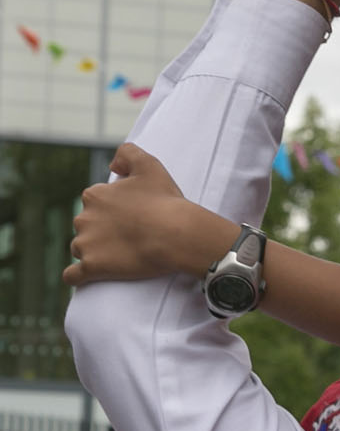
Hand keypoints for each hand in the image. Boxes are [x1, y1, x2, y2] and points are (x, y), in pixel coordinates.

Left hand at [64, 144, 193, 286]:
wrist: (176, 233)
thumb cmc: (165, 200)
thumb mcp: (149, 165)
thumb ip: (127, 153)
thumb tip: (113, 165)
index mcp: (95, 196)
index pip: (94, 202)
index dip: (112, 209)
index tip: (130, 216)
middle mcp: (84, 218)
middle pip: (86, 225)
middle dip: (101, 230)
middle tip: (128, 236)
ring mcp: (86, 244)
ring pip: (80, 248)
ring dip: (93, 251)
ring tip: (118, 256)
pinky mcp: (92, 267)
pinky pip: (73, 276)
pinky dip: (77, 276)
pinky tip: (86, 276)